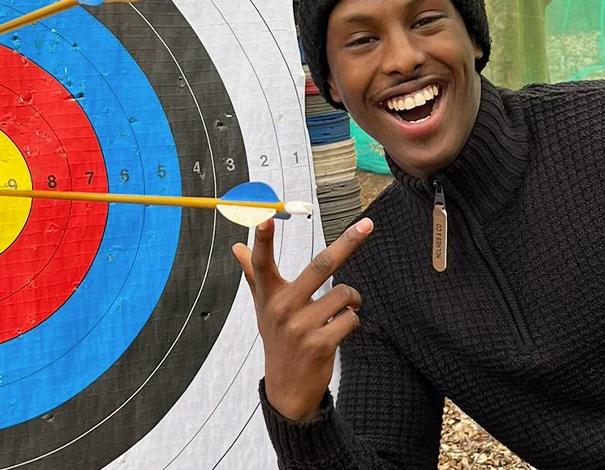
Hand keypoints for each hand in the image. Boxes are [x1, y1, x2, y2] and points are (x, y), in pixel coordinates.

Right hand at [232, 217, 372, 421]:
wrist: (287, 387)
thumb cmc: (277, 337)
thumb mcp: (263, 307)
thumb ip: (253, 274)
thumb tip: (236, 248)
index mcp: (268, 295)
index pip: (262, 262)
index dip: (262, 239)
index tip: (265, 217)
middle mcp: (282, 308)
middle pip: (320, 266)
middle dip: (347, 243)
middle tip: (367, 226)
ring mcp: (300, 327)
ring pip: (344, 294)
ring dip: (351, 300)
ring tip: (342, 309)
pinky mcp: (320, 344)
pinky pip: (350, 318)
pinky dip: (352, 320)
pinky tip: (340, 328)